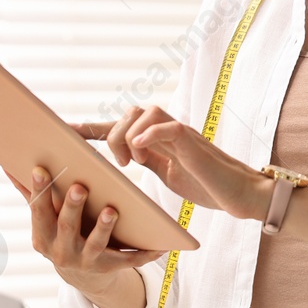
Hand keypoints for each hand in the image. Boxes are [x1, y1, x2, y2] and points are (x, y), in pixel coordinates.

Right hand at [9, 165, 161, 293]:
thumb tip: (7, 164)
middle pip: (67, 228)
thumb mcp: (45, 219)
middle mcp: (61, 252)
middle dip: (72, 208)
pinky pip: (129, 260)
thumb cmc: (61, 235)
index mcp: (43, 236)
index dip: (39, 192)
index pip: (39, 212)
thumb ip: (30, 194)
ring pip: (96, 244)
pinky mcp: (110, 268)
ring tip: (112, 210)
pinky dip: (145, 253)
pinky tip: (161, 244)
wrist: (82, 275)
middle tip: (80, 187)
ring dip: (104, 228)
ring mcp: (86, 261)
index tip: (39, 169)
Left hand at [71, 105, 270, 220]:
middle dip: (112, 134)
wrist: (242, 195)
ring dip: (128, 136)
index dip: (92, 128)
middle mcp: (169, 130)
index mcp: (160, 139)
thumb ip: (151, 162)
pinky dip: (149, 133)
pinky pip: (166, 126)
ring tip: (133, 163)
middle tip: (120, 165)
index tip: (65, 132)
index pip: (121, 126)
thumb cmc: (210, 186)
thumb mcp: (170, 175)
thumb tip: (123, 162)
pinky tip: (140, 151)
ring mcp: (182, 133)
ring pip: (144, 113)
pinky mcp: (194, 142)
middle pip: (130, 112)